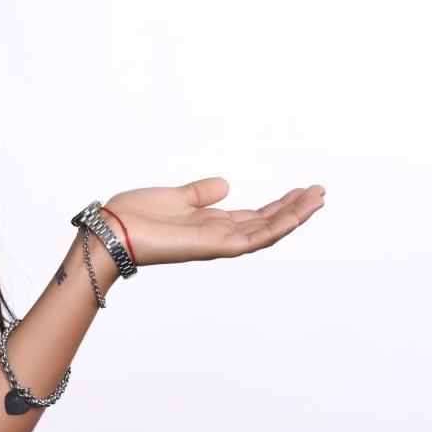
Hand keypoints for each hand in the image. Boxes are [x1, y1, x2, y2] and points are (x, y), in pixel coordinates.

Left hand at [101, 177, 324, 267]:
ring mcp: (218, 243)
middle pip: (267, 223)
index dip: (279, 205)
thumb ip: (200, 193)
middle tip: (320, 192)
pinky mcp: (214, 246)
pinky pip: (253, 239)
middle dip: (294, 209)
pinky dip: (276, 228)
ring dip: (294, 216)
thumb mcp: (174, 197)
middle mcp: (218, 235)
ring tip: (318, 199)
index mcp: (210, 223)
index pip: (254, 216)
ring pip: (267, 231)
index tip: (301, 191)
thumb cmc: (133, 218)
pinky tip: (295, 215)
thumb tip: (224, 184)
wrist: (111, 231)